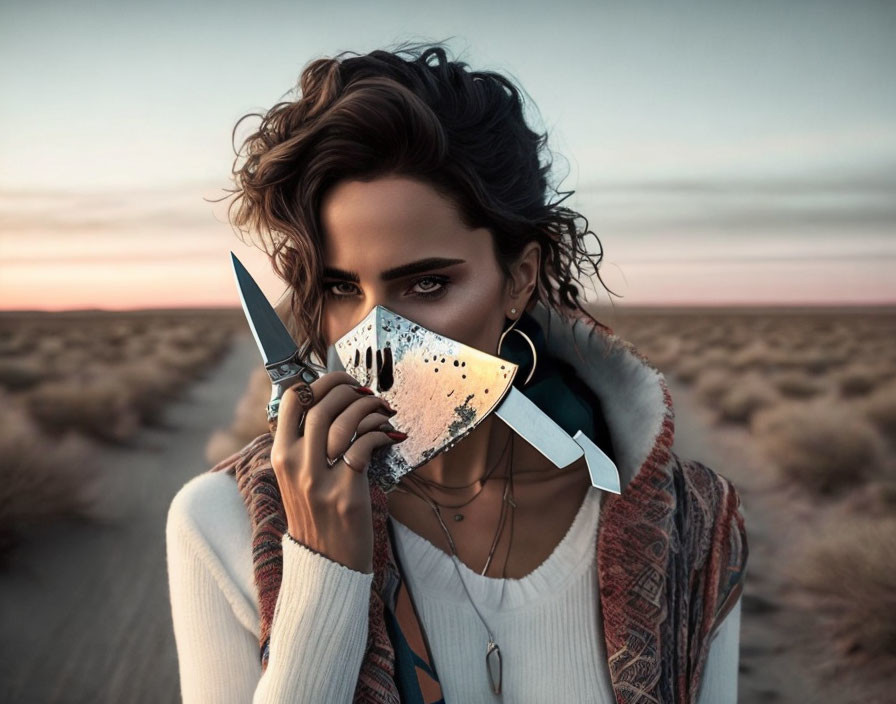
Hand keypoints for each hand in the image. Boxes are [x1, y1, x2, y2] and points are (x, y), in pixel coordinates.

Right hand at [270, 371, 406, 573]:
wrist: (326, 565)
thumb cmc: (317, 517)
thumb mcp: (297, 480)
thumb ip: (304, 446)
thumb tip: (326, 404)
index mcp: (280, 456)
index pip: (293, 400)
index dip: (320, 381)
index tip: (341, 381)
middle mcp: (295, 465)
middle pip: (321, 404)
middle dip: (349, 389)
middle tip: (367, 393)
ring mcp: (319, 480)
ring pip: (344, 422)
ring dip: (370, 408)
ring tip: (384, 411)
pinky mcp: (346, 493)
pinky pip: (365, 446)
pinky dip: (382, 433)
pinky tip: (392, 435)